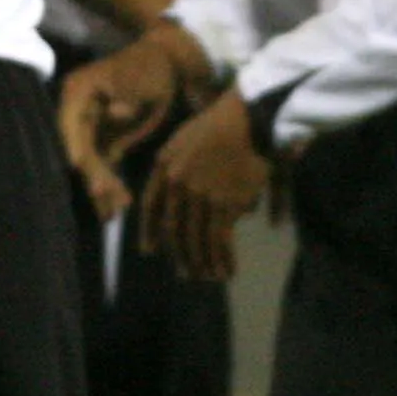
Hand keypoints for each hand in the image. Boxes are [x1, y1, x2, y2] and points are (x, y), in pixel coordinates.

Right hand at [56, 21, 211, 218]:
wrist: (166, 65)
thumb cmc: (153, 69)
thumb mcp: (144, 81)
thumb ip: (128, 99)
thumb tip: (115, 112)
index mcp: (79, 90)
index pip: (70, 123)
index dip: (74, 146)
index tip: (81, 169)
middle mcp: (75, 109)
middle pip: (78, 146)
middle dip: (92, 174)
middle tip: (107, 198)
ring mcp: (86, 126)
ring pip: (89, 161)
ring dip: (101, 185)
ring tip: (116, 210)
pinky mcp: (100, 139)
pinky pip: (100, 164)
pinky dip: (109, 182)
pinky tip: (117, 204)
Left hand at [140, 87, 269, 281]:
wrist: (247, 118)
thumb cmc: (221, 124)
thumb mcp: (186, 138)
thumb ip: (179, 168)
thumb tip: (187, 198)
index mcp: (164, 165)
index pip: (151, 206)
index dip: (149, 231)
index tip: (150, 250)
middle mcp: (177, 184)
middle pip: (173, 229)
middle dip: (179, 255)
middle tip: (184, 272)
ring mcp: (199, 196)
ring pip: (196, 239)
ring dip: (202, 263)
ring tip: (207, 277)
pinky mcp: (224, 205)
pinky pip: (219, 241)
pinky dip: (222, 260)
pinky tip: (227, 271)